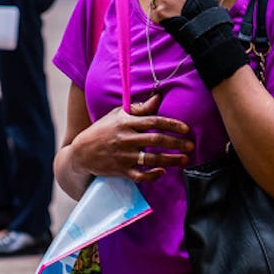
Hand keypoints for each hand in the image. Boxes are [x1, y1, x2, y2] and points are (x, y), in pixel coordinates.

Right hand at [69, 92, 193, 181]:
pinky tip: (162, 172)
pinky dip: (153, 175)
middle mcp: (125, 139)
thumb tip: (158, 97)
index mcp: (125, 123)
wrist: (82, 152)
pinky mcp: (121, 170)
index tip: (186, 128)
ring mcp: (123, 156)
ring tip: (185, 160)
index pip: (153, 121)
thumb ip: (139, 108)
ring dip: (171, 160)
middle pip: (156, 141)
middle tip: (191, 146)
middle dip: (176, 143)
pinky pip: (140, 176)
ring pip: (151, 159)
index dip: (171, 124)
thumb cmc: (103, 130)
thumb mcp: (117, 115)